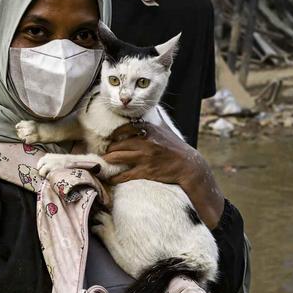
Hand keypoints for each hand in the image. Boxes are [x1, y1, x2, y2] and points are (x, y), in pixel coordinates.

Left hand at [103, 122, 224, 227]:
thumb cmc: (177, 148)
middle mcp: (145, 141)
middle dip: (108, 149)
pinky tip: (110, 179)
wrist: (189, 167)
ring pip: (117, 157)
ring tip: (104, 163)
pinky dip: (115, 178)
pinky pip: (124, 175)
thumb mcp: (166, 130)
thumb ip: (155, 122)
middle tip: (105, 152)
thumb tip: (148, 113)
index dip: (114, 134)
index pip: (124, 128)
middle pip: (118, 144)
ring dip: (108, 160)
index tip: (111, 139)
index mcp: (149, 129)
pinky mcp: (145, 171)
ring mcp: (144, 157)